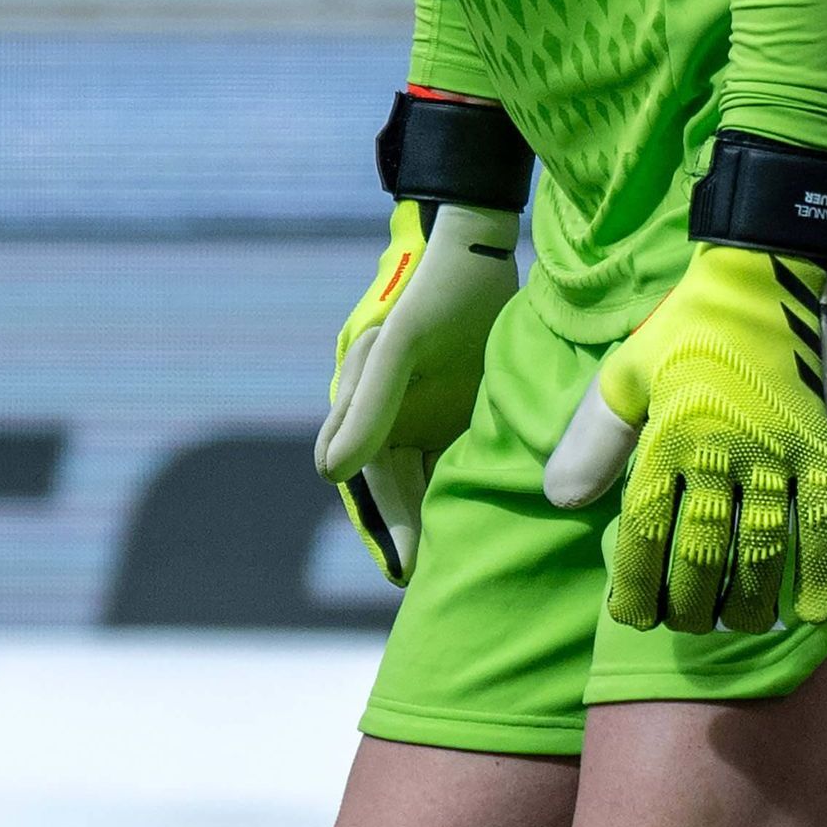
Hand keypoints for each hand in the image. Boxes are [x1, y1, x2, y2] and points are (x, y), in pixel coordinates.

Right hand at [310, 199, 515, 583]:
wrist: (476, 244)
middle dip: (416, 534)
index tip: (407, 569)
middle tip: (442, 582)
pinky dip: (472, 486)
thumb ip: (369, 405)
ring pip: (431, 481)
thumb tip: (329, 473)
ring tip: (469, 563)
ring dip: (444, 516)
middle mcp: (388, 417)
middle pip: (399, 491)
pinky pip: (462, 458)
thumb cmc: (432, 290)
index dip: (387, 526)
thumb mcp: (398, 345)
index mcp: (360, 406)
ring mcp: (427, 413)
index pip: (368, 482)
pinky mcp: (463, 406)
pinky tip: (497, 516)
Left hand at [538, 246, 826, 636]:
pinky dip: (821, 572)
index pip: (642, 534)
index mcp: (667, 433)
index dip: (636, 587)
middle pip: (701, 555)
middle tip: (684, 623)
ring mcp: (775, 451)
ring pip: (760, 552)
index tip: (632, 617)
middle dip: (689, 606)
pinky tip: (809, 613)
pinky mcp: (821, 448)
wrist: (763, 275)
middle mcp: (720, 449)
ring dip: (746, 604)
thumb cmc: (685, 330)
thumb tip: (560, 500)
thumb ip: (591, 439)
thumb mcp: (623, 374)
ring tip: (734, 626)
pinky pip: (826, 522)